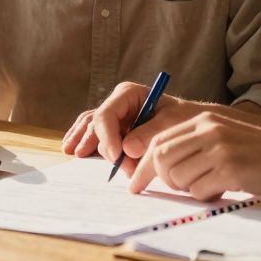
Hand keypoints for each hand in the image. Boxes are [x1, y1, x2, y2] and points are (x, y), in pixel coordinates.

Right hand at [61, 81, 204, 160]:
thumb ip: (149, 133)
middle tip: (116, 166)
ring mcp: (113, 116)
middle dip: (105, 147)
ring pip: (91, 128)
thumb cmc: (182, 118)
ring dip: (86, 143)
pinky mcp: (113, 129)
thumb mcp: (171, 122)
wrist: (189, 124)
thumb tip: (126, 149)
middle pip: (98, 124)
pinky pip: (92, 133)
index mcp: (128, 94)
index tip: (116, 156)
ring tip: (75, 154)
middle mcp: (116, 103)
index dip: (107, 136)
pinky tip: (71, 148)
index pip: (106, 114)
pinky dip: (83, 141)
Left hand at [128, 112, 260, 200]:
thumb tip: (161, 168)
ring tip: (208, 187)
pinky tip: (223, 190)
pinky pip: (198, 191)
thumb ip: (197, 145)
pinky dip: (205, 196)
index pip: (159, 141)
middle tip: (167, 191)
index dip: (144, 165)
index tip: (135, 184)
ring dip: (187, 190)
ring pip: (177, 177)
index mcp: (204, 120)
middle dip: (157, 179)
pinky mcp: (230, 169)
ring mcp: (219, 149)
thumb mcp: (226, 137)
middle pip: (160, 157)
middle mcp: (208, 130)